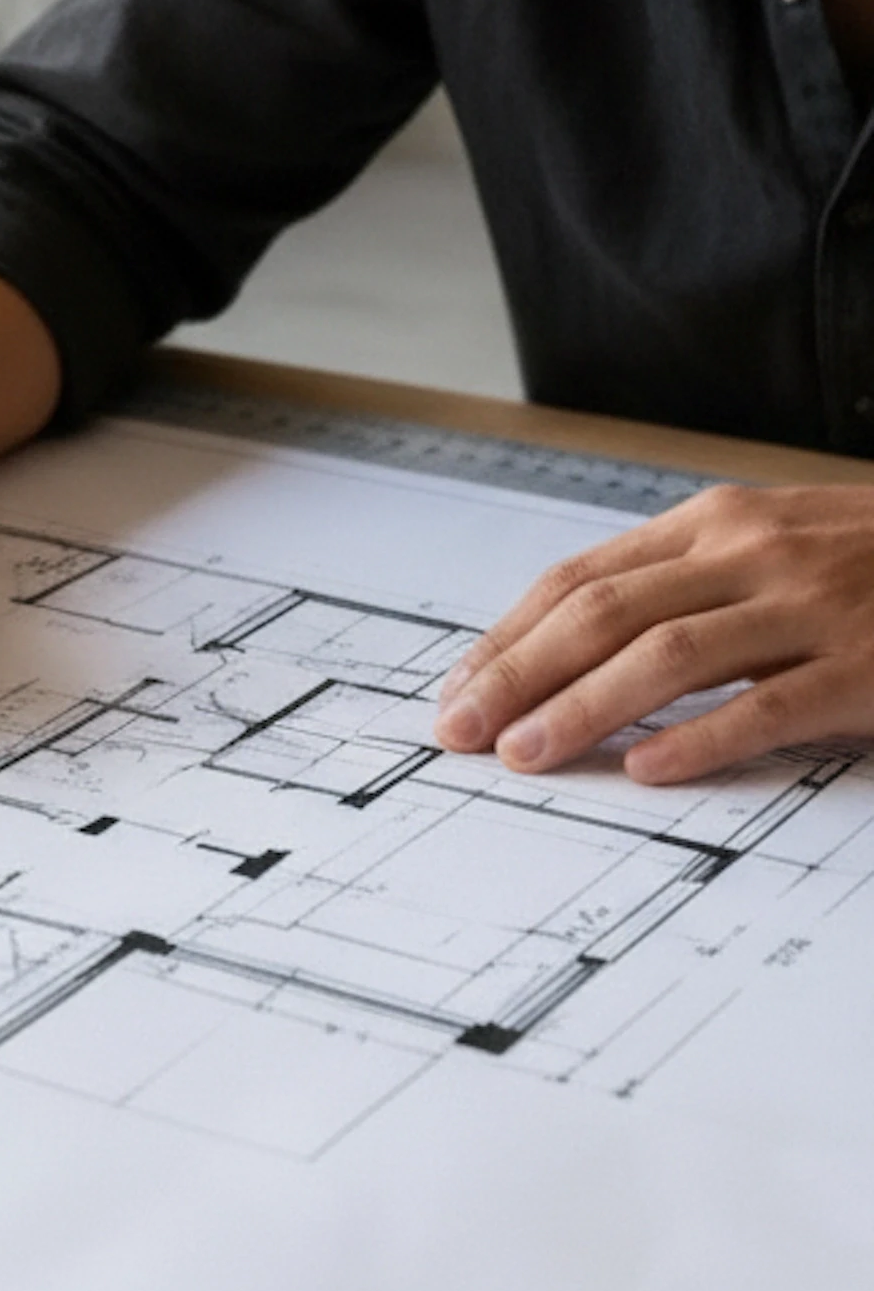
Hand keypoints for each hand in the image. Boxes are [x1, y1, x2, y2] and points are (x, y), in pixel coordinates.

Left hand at [434, 484, 873, 783]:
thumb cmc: (866, 559)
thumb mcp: (762, 544)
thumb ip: (673, 582)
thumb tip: (555, 644)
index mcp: (712, 522)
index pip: (579, 580)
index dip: (507, 637)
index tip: (457, 690)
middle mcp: (750, 552)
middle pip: (604, 614)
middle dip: (519, 675)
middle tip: (462, 730)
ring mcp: (811, 606)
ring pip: (669, 654)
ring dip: (584, 706)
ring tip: (527, 754)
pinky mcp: (868, 664)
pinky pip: (769, 705)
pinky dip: (701, 738)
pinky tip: (647, 768)